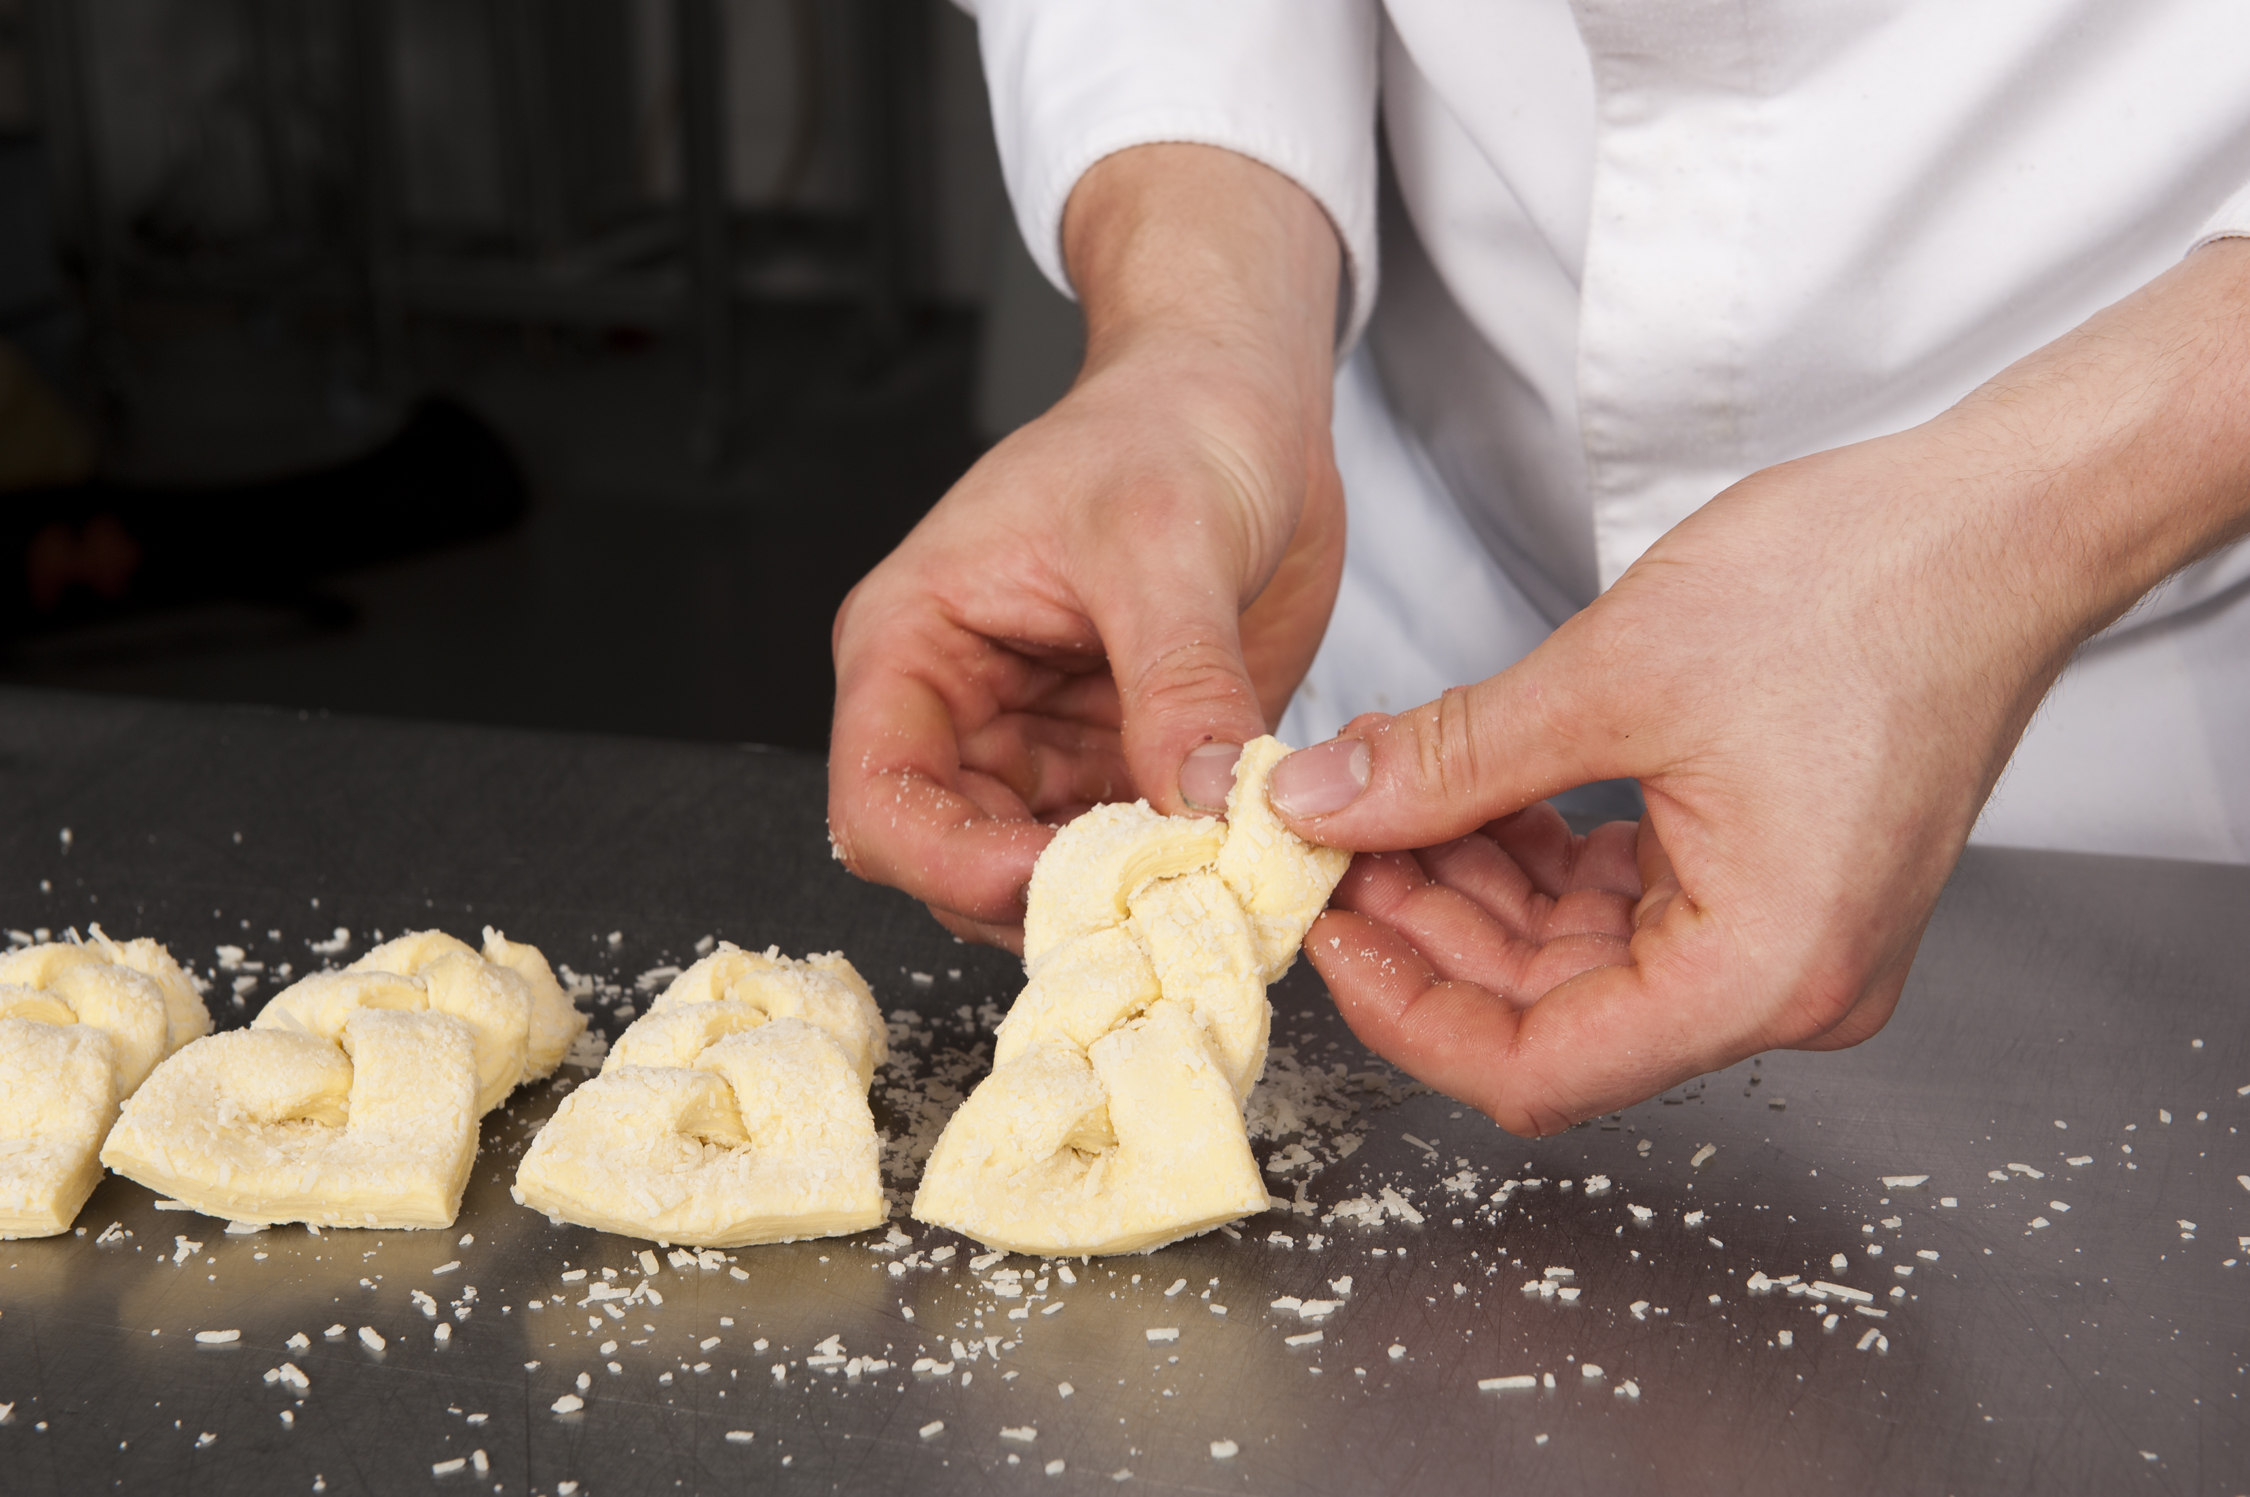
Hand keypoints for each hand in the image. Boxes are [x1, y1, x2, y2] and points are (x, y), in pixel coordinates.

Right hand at [828, 146, 1343, 947]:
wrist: (1245, 397)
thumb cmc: (1168, 426)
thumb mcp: (1168, 541)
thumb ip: (1180, 680)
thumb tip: (1208, 804)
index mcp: (915, 646)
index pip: (880, 799)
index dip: (949, 861)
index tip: (1056, 880)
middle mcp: (966, 715)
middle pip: (957, 865)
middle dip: (1047, 898)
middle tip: (1157, 906)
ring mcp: (1046, 750)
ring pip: (1048, 880)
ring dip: (1122, 899)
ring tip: (1209, 890)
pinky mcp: (1126, 768)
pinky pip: (1135, 857)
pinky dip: (1180, 877)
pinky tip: (1241, 869)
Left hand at [1272, 239, 2249, 1134]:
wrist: (1998, 519)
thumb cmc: (1868, 585)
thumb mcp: (1614, 676)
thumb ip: (1449, 761)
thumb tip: (1321, 803)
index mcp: (1763, 970)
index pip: (1538, 1071)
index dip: (1408, 1014)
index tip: (1326, 933)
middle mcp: (1783, 981)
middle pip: (1548, 1014)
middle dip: (1426, 929)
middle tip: (1332, 840)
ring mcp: (1779, 934)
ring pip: (1573, 957)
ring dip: (1471, 887)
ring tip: (1382, 800)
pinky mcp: (1768, 879)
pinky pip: (1619, 903)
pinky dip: (1535, 857)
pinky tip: (1466, 791)